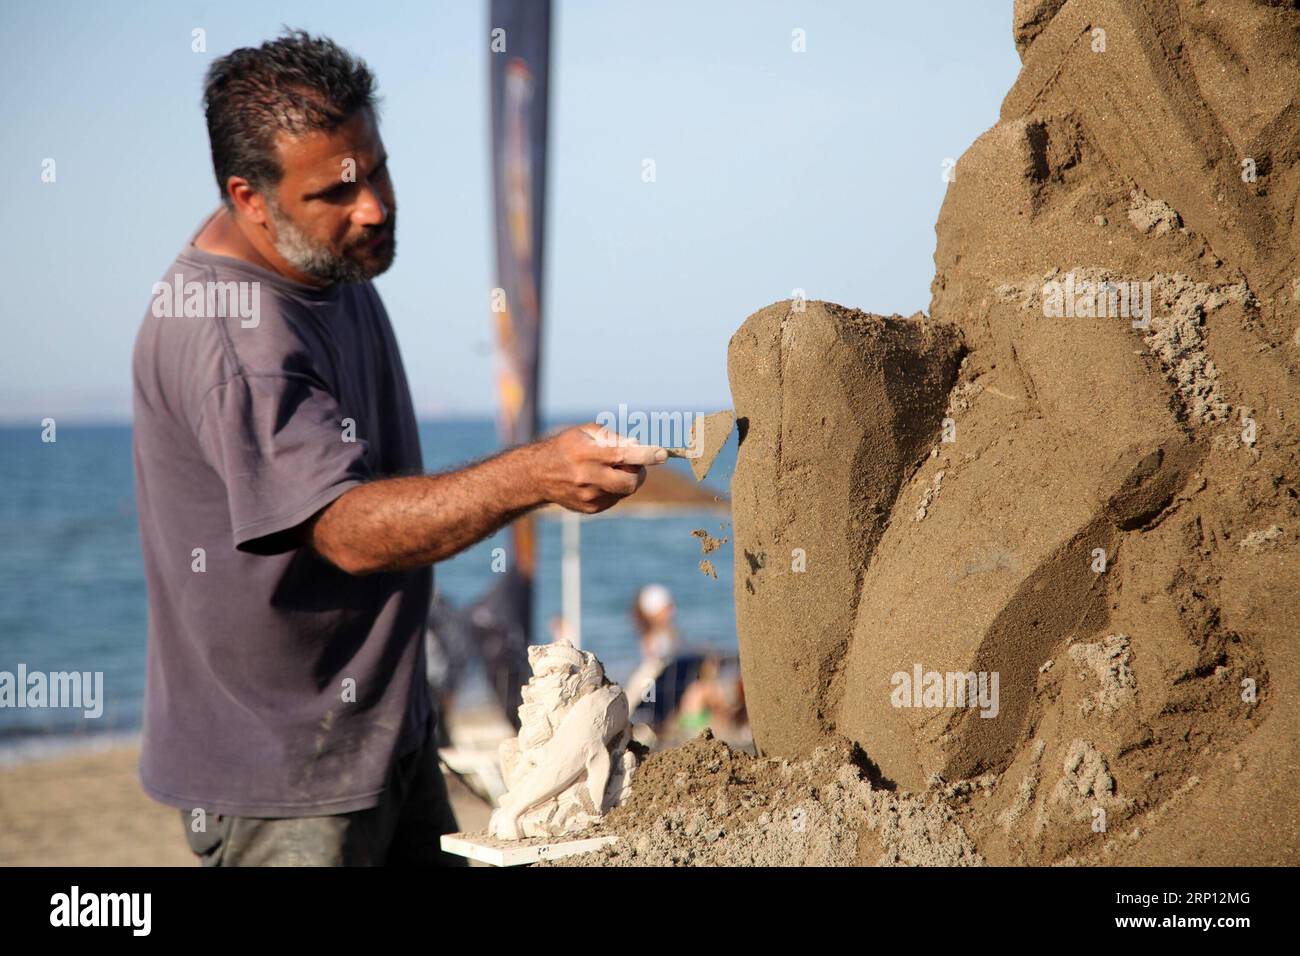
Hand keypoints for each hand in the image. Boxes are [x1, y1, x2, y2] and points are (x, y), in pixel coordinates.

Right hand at [529, 423, 666, 513]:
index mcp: (585, 454)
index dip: (646, 455)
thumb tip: (638, 445)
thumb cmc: (566, 447)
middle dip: (640, 472)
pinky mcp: (590, 509)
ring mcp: (588, 496)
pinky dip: (616, 488)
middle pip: (630, 482)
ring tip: (611, 468)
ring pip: (624, 491)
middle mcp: (587, 477)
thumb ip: (613, 437)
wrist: (537, 475)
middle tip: (635, 462)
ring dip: (626, 478)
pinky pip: (615, 498)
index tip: (663, 454)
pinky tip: (600, 480)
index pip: (622, 455)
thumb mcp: (585, 432)